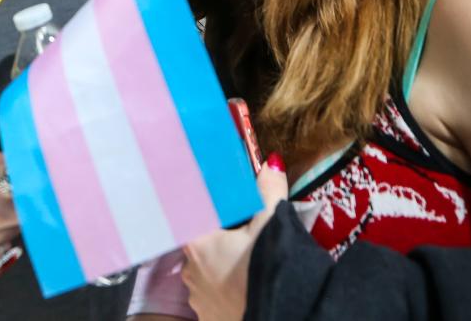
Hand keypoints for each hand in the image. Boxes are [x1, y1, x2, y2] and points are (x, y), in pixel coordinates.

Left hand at [182, 154, 288, 320]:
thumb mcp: (271, 224)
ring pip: (204, 270)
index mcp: (196, 242)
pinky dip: (223, 287)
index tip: (215, 203)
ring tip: (244, 260)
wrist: (282, 316)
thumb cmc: (269, 269)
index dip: (200, 205)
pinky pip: (211, 295)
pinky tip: (241, 283)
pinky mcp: (208, 317)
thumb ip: (268, 191)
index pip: (188, 214)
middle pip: (198, 242)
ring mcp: (197, 297)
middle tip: (240, 230)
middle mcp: (189, 270)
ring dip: (219, 263)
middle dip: (216, 235)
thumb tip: (272, 163)